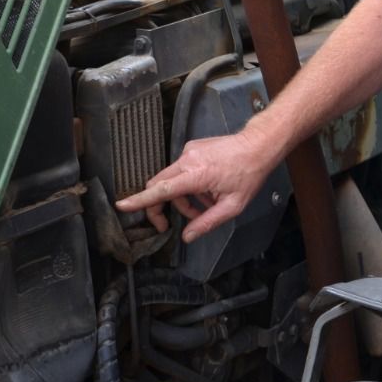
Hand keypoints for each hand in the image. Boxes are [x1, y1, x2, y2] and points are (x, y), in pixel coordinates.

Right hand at [115, 132, 279, 241]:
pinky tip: (206, 191)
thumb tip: (187, 236)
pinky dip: (187, 185)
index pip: (160, 189)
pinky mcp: (192, 149)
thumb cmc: (249, 174)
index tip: (122, 206)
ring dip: (179, 198)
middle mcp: (187, 160)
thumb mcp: (232, 205)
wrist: (259, 145)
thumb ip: (207, 222)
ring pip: (170, 180)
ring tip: (203, 207)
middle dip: (160, 207)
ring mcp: (188, 152)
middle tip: (168, 224)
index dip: (140, 200)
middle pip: (159, 186)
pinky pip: (180, 171)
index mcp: (196, 174)